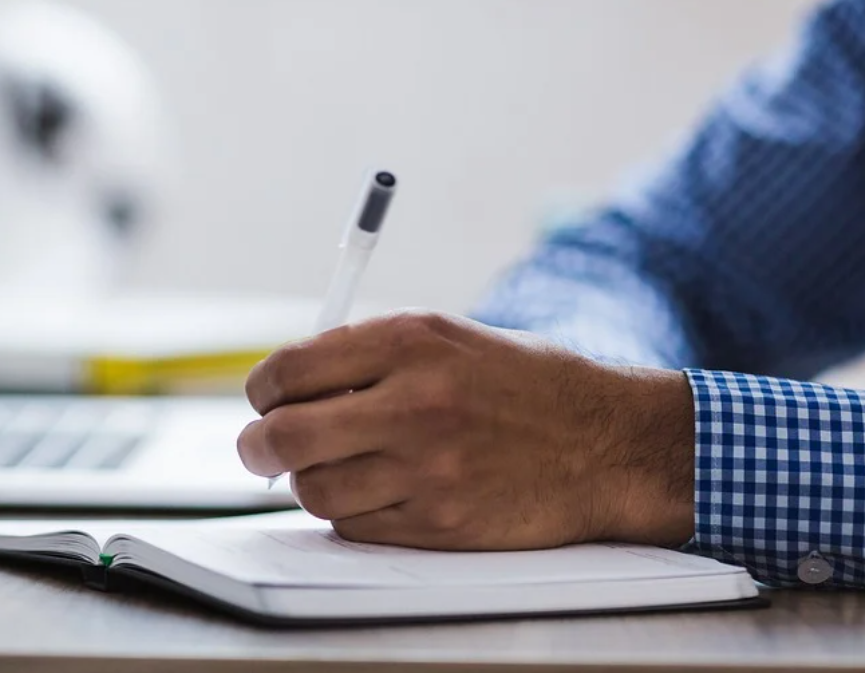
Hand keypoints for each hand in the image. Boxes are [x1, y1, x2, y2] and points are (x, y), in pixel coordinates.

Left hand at [237, 311, 694, 549]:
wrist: (606, 442)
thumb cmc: (521, 384)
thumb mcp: (446, 338)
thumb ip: (367, 355)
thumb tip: (285, 386)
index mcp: (409, 341)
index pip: (289, 370)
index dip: (262, 390)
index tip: (264, 399)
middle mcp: (413, 402)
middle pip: (285, 436)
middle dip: (257, 445)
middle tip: (260, 448)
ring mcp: (427, 468)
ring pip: (313, 490)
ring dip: (309, 482)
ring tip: (334, 468)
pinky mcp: (440, 524)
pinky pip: (355, 526)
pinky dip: (351, 513)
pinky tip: (377, 492)